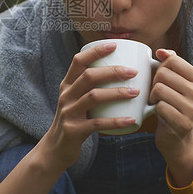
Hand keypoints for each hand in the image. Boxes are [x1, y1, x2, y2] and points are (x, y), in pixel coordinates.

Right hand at [39, 42, 139, 170]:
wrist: (56, 148)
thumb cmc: (75, 120)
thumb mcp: (77, 100)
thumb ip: (93, 88)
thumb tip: (124, 73)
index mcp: (67, 84)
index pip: (78, 61)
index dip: (96, 51)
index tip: (114, 45)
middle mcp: (66, 95)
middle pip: (89, 76)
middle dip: (112, 71)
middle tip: (133, 71)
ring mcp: (68, 112)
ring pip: (94, 97)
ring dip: (117, 93)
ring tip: (136, 92)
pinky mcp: (73, 130)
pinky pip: (97, 123)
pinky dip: (116, 121)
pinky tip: (131, 119)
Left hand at [149, 49, 192, 185]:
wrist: (175, 136)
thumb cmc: (172, 102)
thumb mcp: (175, 81)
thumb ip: (171, 62)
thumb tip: (161, 51)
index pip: (173, 60)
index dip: (160, 67)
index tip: (162, 78)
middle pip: (163, 74)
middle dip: (154, 82)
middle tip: (157, 93)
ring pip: (159, 89)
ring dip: (152, 96)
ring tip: (157, 102)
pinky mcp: (183, 123)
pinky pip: (160, 106)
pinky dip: (154, 108)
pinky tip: (158, 112)